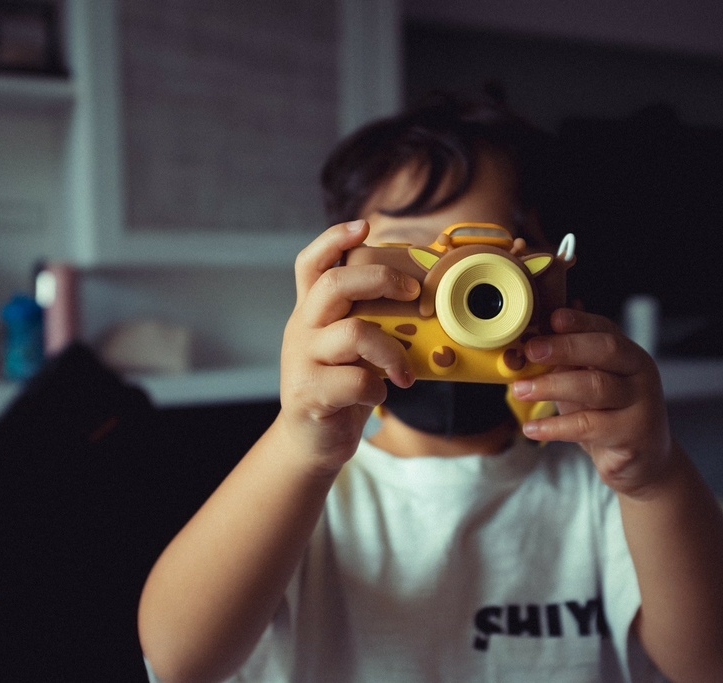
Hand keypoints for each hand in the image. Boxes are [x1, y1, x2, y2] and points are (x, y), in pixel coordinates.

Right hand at [277, 220, 418, 468]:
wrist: (311, 441)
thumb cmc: (341, 388)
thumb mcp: (348, 349)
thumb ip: (368, 322)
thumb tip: (420, 298)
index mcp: (311, 312)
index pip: (311, 263)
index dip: (334, 239)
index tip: (364, 226)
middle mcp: (301, 328)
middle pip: (334, 284)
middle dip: (381, 279)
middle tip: (414, 294)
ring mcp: (302, 360)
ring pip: (353, 333)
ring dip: (391, 351)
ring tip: (404, 372)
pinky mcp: (309, 393)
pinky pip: (356, 380)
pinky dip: (377, 389)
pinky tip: (379, 396)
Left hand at [511, 308, 672, 496]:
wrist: (644, 461)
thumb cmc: (608, 415)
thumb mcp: (586, 385)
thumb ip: (566, 363)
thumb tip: (529, 340)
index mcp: (629, 354)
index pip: (604, 328)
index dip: (578, 321)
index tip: (550, 318)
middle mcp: (640, 374)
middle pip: (605, 350)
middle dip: (564, 347)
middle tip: (530, 350)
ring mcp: (641, 404)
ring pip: (595, 386)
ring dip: (552, 386)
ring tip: (520, 390)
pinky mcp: (632, 435)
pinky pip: (589, 426)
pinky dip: (555, 426)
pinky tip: (532, 429)